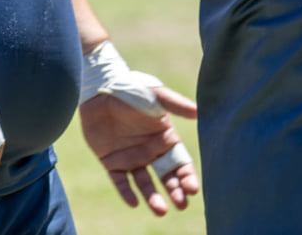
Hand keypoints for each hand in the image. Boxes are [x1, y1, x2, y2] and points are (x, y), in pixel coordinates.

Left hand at [79, 86, 200, 215]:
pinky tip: (134, 203)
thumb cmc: (133, 90)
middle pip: (167, 176)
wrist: (101, 90)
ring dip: (153, 198)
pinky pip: (121, 181)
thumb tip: (200, 112)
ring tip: (161, 211)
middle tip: (181, 205)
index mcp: (167, 137)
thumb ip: (177, 106)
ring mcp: (132, 157)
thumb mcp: (158, 96)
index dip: (187, 176)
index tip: (192, 189)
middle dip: (175, 192)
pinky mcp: (112, 161)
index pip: (181, 162)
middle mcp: (152, 151)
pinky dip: (127, 192)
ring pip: (145, 183)